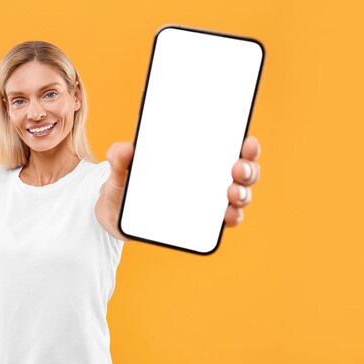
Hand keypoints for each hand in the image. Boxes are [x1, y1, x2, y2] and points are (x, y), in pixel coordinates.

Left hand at [98, 135, 261, 239]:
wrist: (116, 214)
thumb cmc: (126, 184)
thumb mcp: (119, 170)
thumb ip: (118, 158)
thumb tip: (124, 149)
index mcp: (195, 156)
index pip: (229, 145)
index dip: (244, 144)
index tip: (247, 141)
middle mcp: (209, 177)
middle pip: (242, 171)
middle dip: (247, 169)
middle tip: (237, 169)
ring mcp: (208, 200)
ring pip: (239, 196)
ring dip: (242, 194)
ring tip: (232, 194)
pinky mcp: (203, 222)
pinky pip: (226, 220)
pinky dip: (232, 217)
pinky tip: (228, 216)